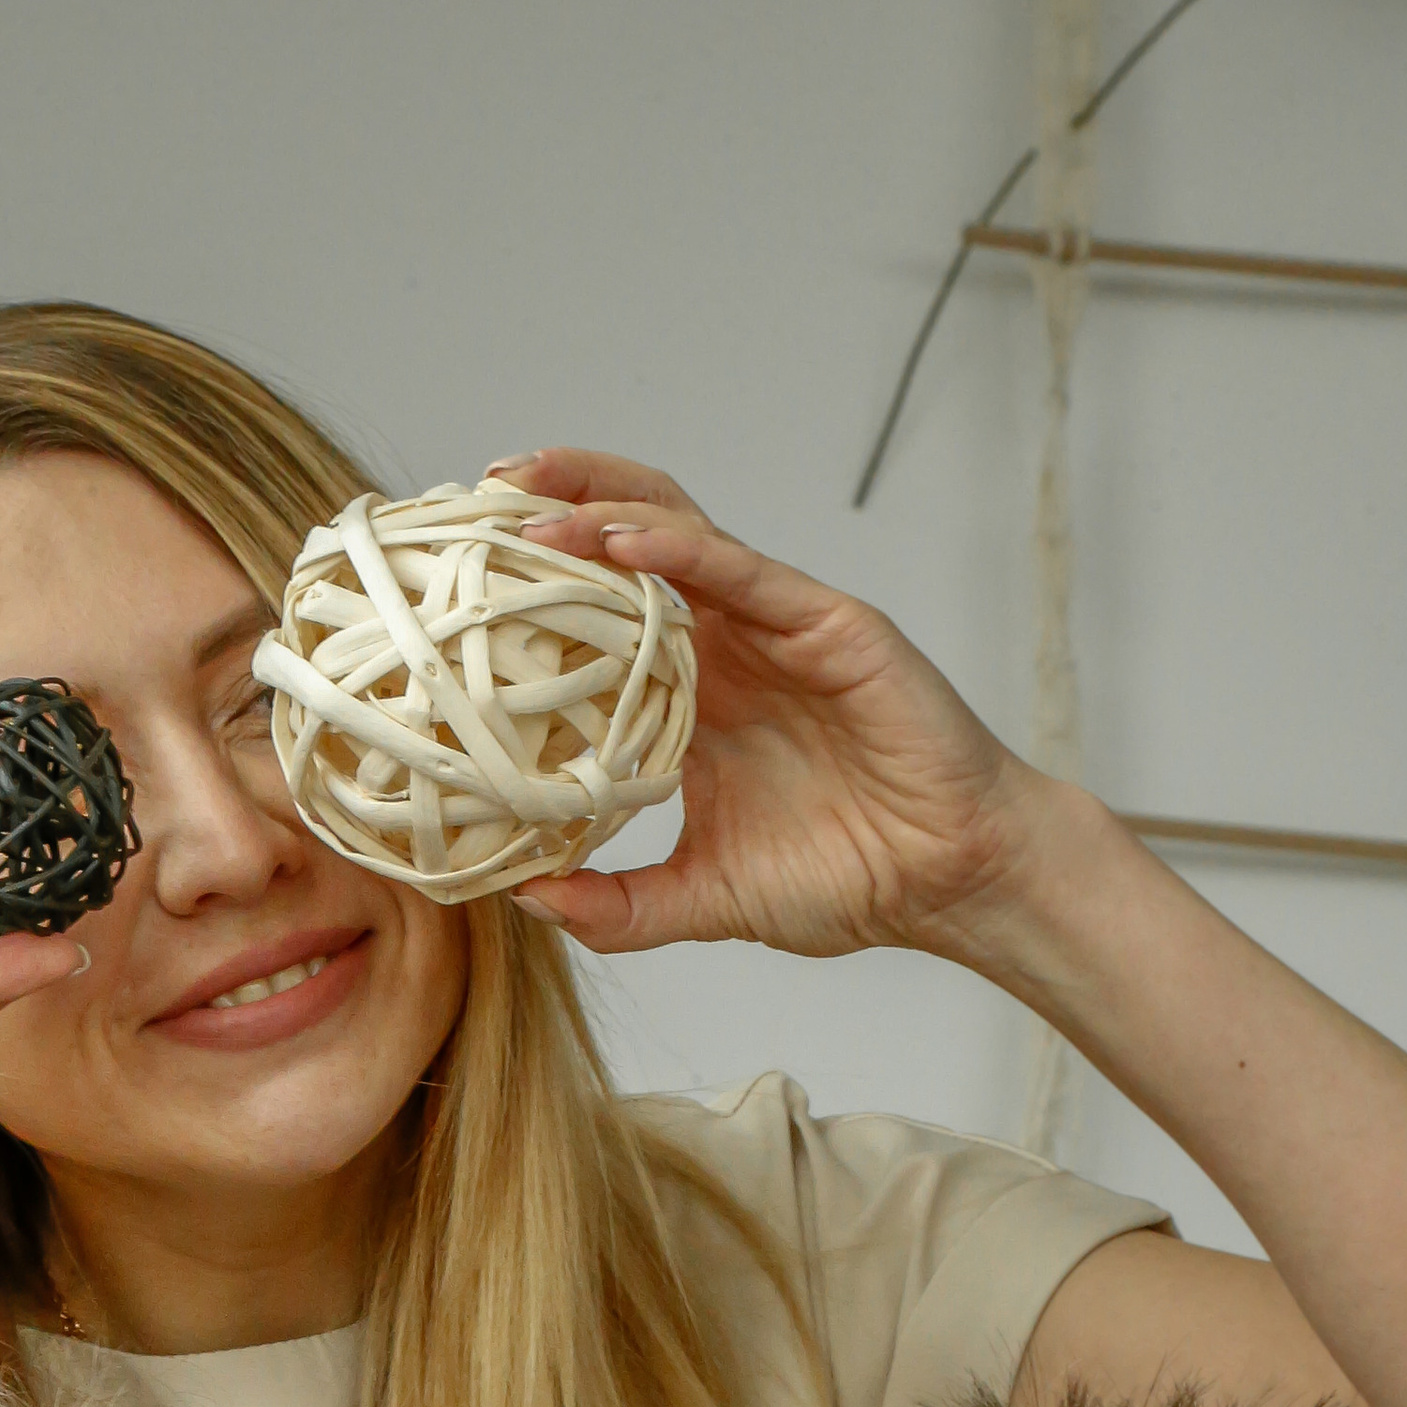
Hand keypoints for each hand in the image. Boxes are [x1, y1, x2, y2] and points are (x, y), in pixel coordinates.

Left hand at [497, 451, 1042, 963]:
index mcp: (697, 698)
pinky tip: (618, 539)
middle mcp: (730, 646)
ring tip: (527, 500)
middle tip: (477, 497)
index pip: (603, 615)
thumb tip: (527, 903)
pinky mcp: (830, 624)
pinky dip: (678, 548)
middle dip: (555, 503)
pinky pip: (743, 570)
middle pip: (631, 543)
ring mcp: (778, 626)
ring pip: (678, 532)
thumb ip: (621, 909)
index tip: (457, 579)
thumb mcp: (706, 899)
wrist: (949, 883)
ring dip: (599, 506)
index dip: (535, 585)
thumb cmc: (851, 878)